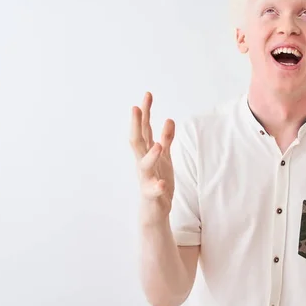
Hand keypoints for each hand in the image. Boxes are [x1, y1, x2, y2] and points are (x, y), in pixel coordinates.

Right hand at [130, 92, 175, 224]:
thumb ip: (166, 139)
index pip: (144, 129)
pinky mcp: (151, 194)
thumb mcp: (165, 158)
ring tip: (158, 145)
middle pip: (137, 141)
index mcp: (146, 153)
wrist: (154, 210)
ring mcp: (146, 178)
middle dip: (137, 125)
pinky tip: (161, 183)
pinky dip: (156, 186)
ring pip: (144, 164)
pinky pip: (153, 190)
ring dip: (150, 155)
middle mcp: (142, 163)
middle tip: (136, 108)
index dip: (145, 112)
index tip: (147, 95)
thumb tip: (169, 119)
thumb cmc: (157, 181)